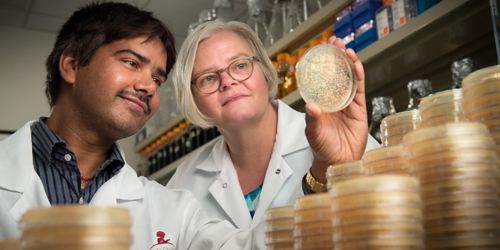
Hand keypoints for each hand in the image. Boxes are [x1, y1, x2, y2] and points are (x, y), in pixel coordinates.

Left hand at [305, 36, 367, 182]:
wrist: (339, 162)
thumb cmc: (322, 148)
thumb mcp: (313, 133)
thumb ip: (313, 119)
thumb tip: (311, 106)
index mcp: (320, 102)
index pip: (320, 78)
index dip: (320, 64)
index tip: (318, 50)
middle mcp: (333, 99)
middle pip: (335, 73)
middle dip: (335, 57)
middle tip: (334, 42)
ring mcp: (347, 102)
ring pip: (348, 78)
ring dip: (347, 63)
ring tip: (345, 49)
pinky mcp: (359, 108)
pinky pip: (359, 89)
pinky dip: (358, 76)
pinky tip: (356, 65)